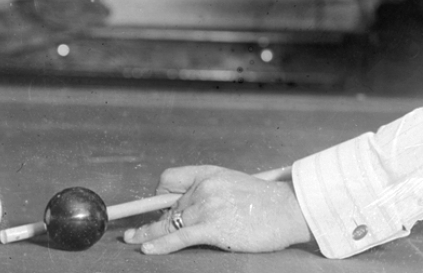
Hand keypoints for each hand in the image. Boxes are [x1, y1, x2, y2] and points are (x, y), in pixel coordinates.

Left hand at [122, 165, 313, 253]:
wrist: (288, 210)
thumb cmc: (264, 202)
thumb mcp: (233, 184)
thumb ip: (208, 191)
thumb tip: (182, 209)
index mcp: (209, 173)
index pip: (169, 179)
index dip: (158, 195)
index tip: (155, 207)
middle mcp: (205, 187)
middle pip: (168, 207)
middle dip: (156, 221)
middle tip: (135, 233)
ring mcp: (208, 207)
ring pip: (169, 224)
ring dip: (149, 234)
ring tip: (134, 240)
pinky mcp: (213, 228)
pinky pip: (178, 237)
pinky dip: (160, 244)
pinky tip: (147, 248)